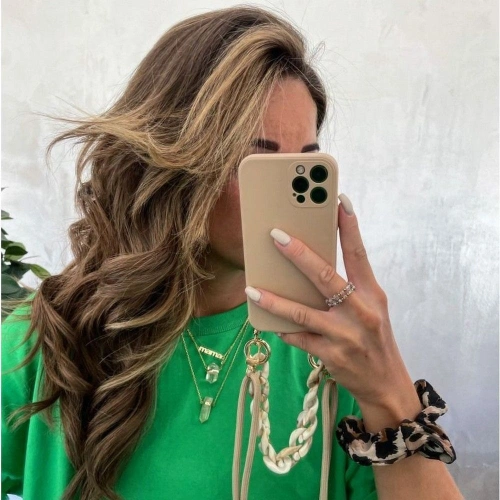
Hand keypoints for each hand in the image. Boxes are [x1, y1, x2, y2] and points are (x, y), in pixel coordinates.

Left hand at [245, 194, 417, 414]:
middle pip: (325, 276)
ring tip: (252, 289)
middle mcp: (360, 311)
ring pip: (302, 312)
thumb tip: (311, 265)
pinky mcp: (331, 355)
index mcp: (372, 294)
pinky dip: (282, 329)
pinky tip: (266, 321)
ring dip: (274, 300)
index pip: (359, 254)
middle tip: (275, 235)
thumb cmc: (374, 338)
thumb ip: (348, 287)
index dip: (349, 227)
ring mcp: (345, 335)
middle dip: (298, 254)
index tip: (338, 201)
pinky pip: (299, 338)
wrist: (386, 384)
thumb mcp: (370, 308)